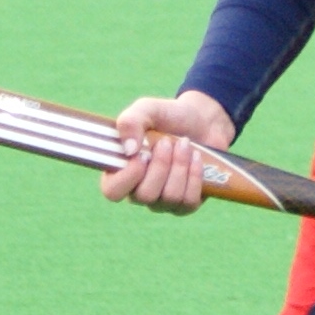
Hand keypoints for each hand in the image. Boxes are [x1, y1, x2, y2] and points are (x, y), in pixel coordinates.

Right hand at [100, 90, 235, 213]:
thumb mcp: (146, 109)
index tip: (143, 154)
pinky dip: (195, 176)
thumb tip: (129, 150)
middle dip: (161, 165)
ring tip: (185, 144)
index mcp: (121, 171)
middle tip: (168, 142)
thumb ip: (130, 122)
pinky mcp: (186, 204)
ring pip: (170, 198)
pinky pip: (189, 202)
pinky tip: (196, 157)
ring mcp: (163, 201)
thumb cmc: (168, 116)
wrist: (202, 120)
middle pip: (145, 196)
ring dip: (180, 167)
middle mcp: (139, 191)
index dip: (128, 176)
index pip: (112, 191)